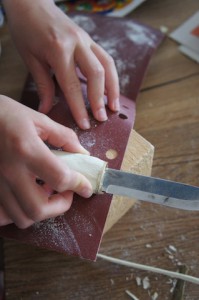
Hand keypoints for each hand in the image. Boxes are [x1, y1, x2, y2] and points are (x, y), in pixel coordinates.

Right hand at [0, 96, 92, 228]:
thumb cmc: (5, 114)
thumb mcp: (38, 119)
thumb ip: (64, 137)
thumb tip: (82, 154)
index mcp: (26, 149)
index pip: (60, 178)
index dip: (79, 185)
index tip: (86, 187)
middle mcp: (10, 171)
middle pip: (39, 209)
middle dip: (60, 205)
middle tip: (66, 192)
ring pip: (21, 217)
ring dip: (41, 211)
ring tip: (46, 193)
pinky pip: (4, 216)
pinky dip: (19, 213)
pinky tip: (25, 198)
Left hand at [3, 0, 119, 128]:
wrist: (31, 3)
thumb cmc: (26, 30)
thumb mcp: (30, 59)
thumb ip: (43, 85)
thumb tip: (47, 109)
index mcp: (58, 50)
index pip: (72, 85)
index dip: (80, 108)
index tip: (85, 124)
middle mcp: (76, 43)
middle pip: (96, 74)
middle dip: (100, 99)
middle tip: (102, 118)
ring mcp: (85, 39)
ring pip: (107, 65)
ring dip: (113, 88)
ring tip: (114, 106)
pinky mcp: (89, 39)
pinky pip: (105, 58)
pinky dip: (110, 75)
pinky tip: (110, 88)